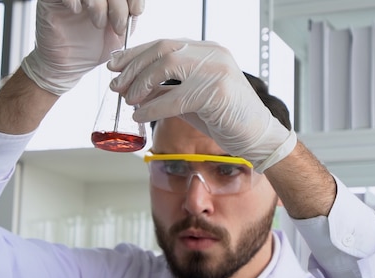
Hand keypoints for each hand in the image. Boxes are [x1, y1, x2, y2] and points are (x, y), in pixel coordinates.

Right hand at [21, 0, 144, 94]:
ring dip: (98, 4)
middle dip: (119, 6)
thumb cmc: (91, 50)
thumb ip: (128, 18)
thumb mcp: (118, 35)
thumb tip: (136, 7)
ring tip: (98, 24)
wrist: (68, 65)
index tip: (135, 12)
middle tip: (118, 26)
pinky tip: (76, 11)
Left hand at [107, 39, 295, 172]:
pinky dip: (152, 108)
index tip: (115, 65)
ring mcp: (216, 71)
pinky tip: (139, 115)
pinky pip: (173, 97)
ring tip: (128, 100)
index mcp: (209, 50)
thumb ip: (168, 90)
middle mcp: (212, 54)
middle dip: (133, 67)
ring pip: (165, 67)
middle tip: (116, 85)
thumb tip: (134, 91)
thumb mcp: (193, 100)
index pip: (165, 43)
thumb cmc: (228, 119)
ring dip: (140, 84)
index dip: (136, 53)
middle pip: (162, 50)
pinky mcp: (215, 93)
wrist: (259, 137)